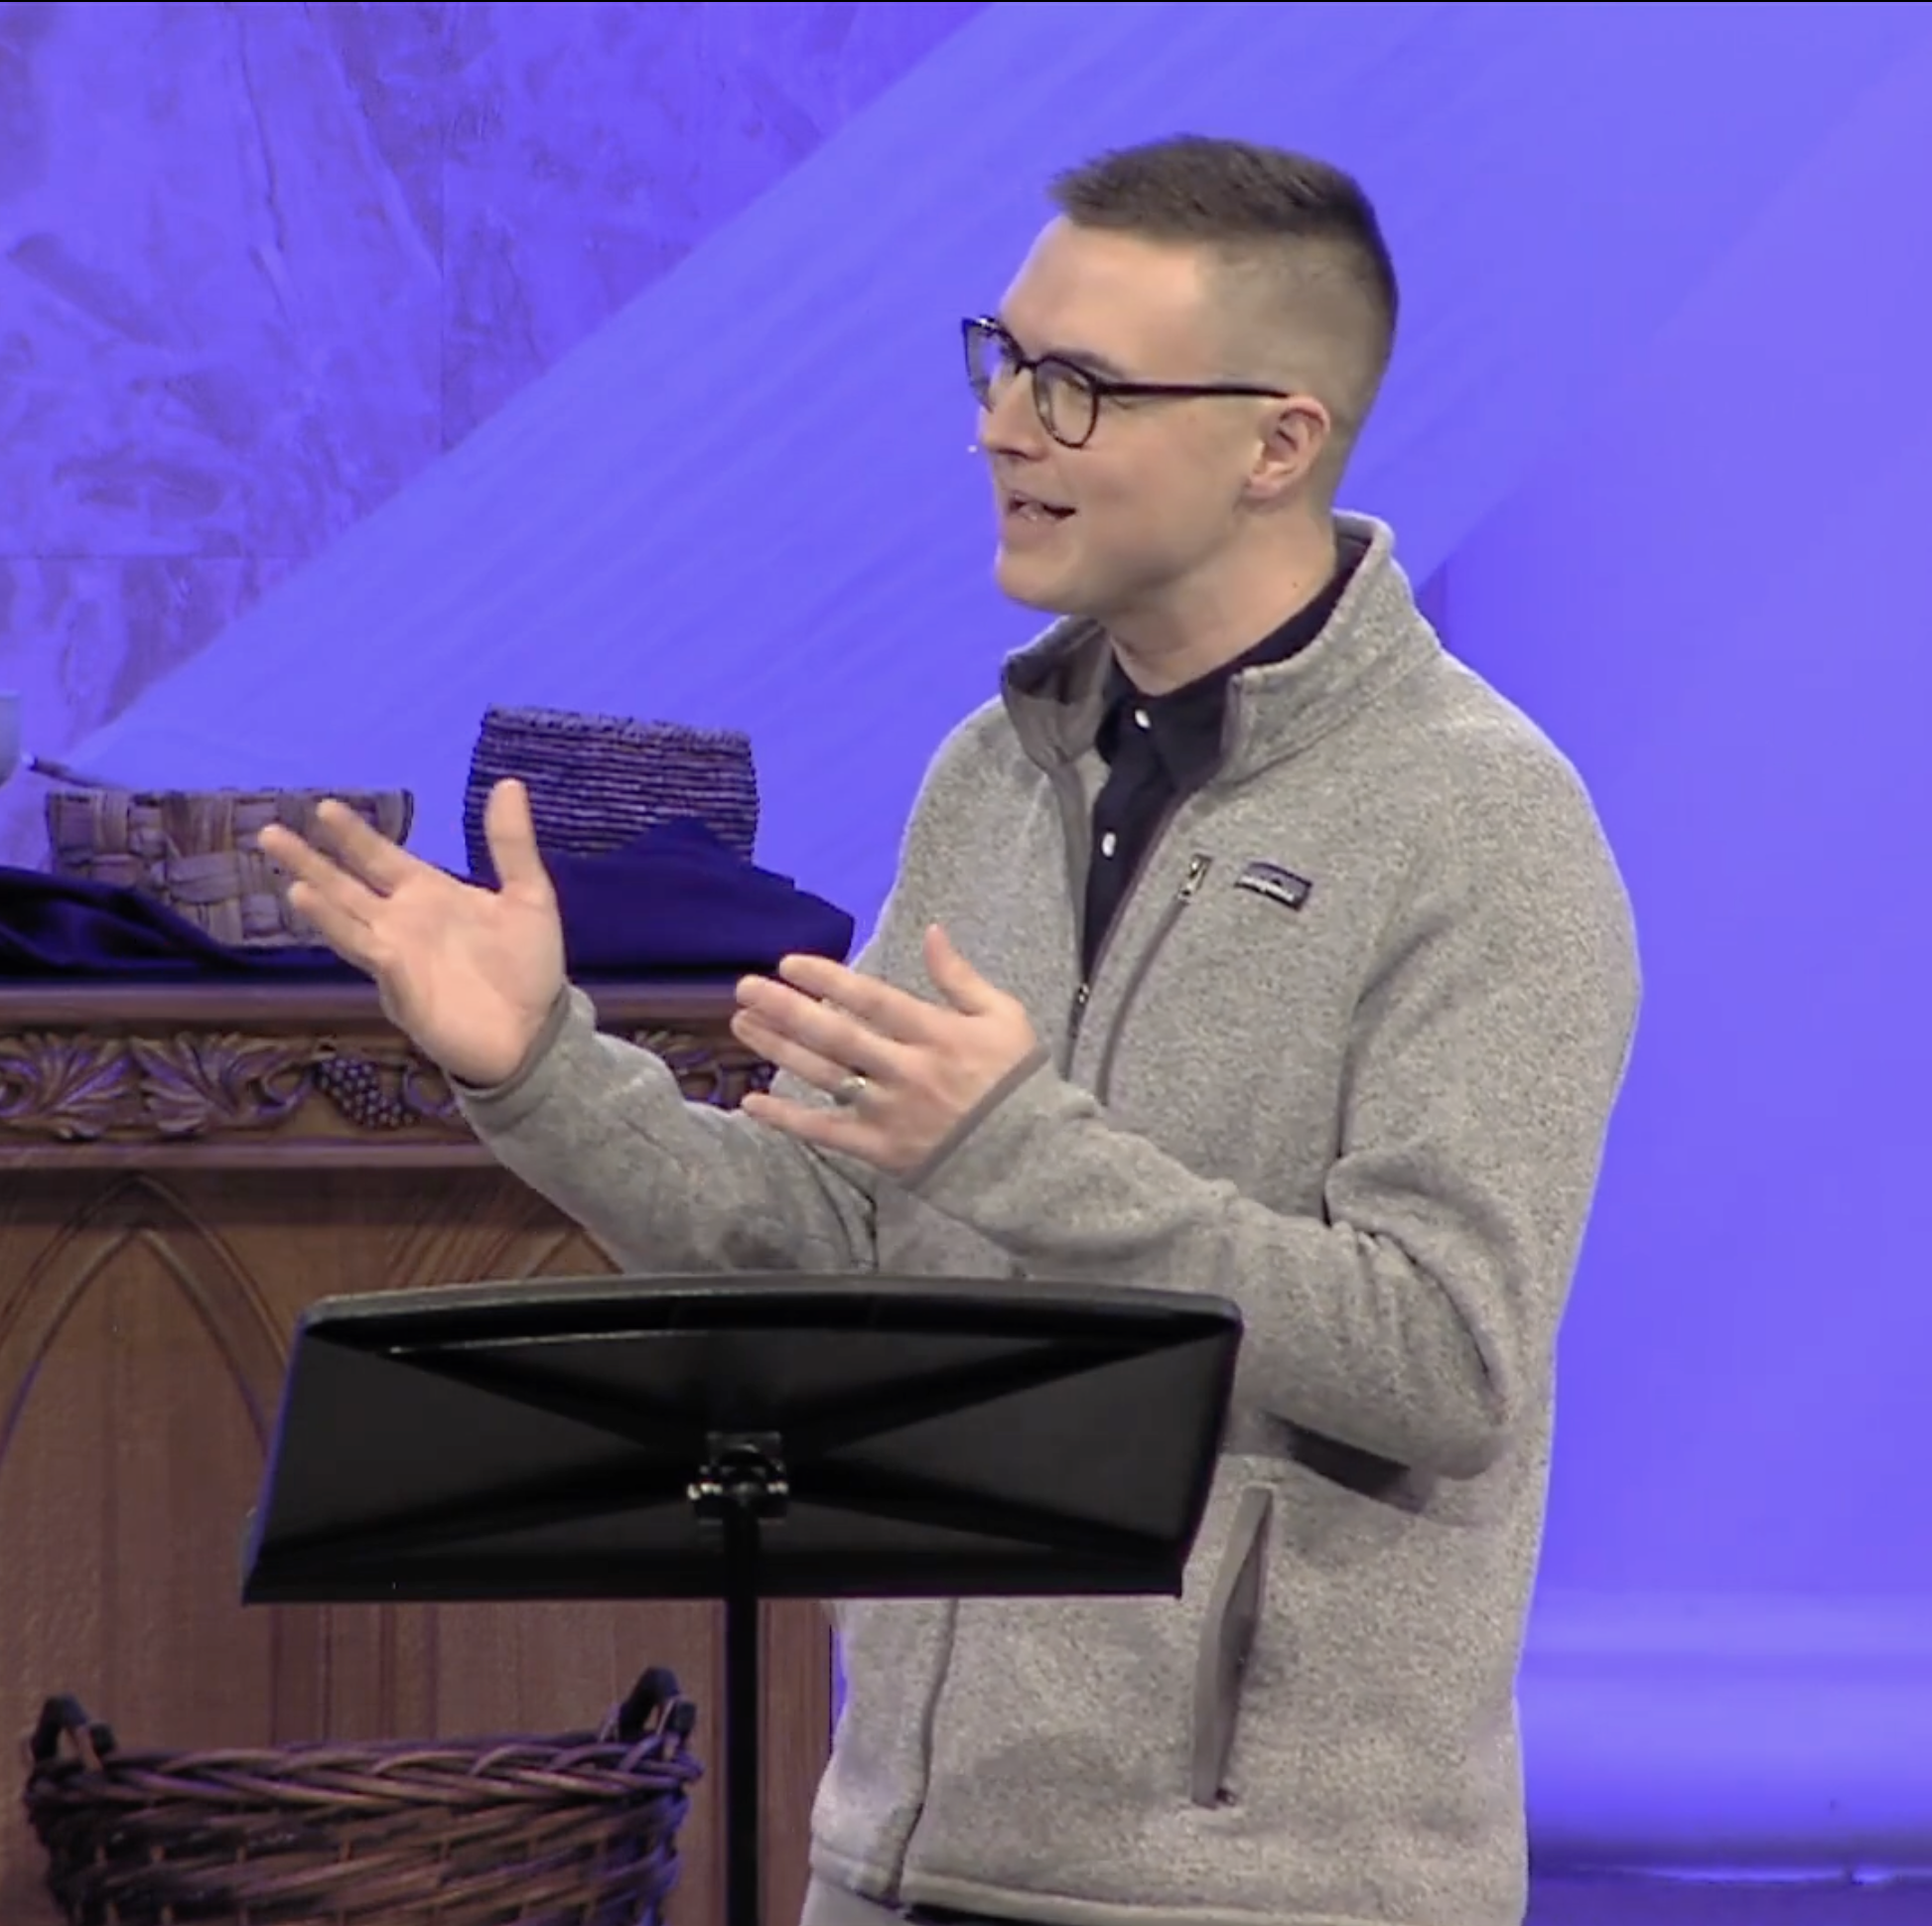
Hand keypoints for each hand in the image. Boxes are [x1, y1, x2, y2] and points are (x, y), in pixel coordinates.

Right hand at [258, 780, 565, 1087]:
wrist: (537, 1031)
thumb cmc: (529, 966)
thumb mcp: (529, 896)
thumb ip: (511, 844)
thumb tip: (509, 783)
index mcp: (429, 893)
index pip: (379, 857)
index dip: (352, 835)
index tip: (324, 807)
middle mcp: (402, 922)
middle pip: (346, 885)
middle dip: (309, 861)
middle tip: (269, 832)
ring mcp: (395, 957)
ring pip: (347, 923)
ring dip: (320, 905)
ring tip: (291, 883)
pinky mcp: (402, 991)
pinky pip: (374, 960)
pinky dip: (354, 941)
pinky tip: (346, 932)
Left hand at [732, 924, 1039, 1176]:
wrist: (1032, 1157)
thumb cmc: (1016, 1081)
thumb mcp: (1003, 1017)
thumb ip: (961, 977)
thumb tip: (932, 931)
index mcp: (937, 1034)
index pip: (872, 1000)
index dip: (828, 980)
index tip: (789, 963)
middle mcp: (907, 1071)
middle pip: (836, 1035)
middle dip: (786, 1009)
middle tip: (745, 988)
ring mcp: (890, 1113)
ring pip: (824, 1077)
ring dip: (778, 1050)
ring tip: (741, 1024)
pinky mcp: (881, 1151)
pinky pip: (826, 1133)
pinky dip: (787, 1120)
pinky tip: (751, 1102)